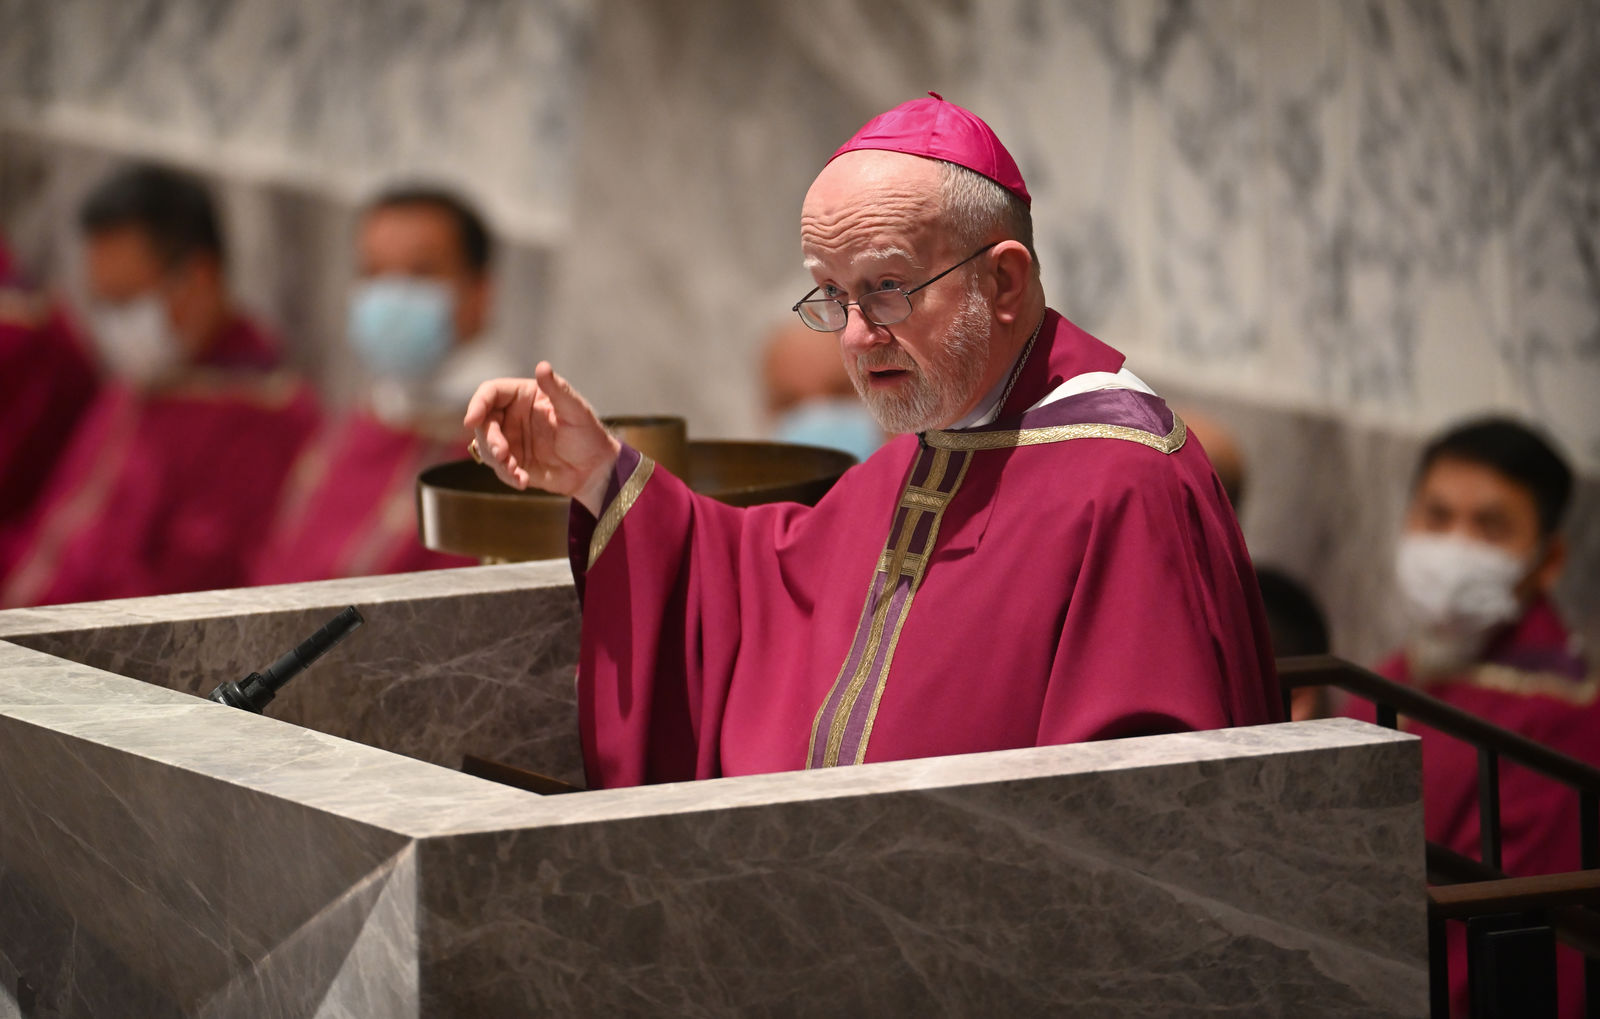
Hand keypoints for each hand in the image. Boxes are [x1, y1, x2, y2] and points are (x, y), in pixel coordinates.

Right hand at [463, 362, 619, 514]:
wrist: (595, 470)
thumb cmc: (589, 435)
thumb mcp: (575, 410)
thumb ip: (557, 389)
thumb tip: (542, 366)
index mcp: (524, 396)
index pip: (491, 393)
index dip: (477, 404)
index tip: (471, 420)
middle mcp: (513, 416)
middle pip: (484, 422)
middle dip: (489, 439)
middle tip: (502, 453)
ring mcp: (512, 440)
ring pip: (487, 447)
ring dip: (497, 460)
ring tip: (517, 471)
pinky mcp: (514, 462)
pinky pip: (499, 468)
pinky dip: (507, 475)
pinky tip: (522, 480)